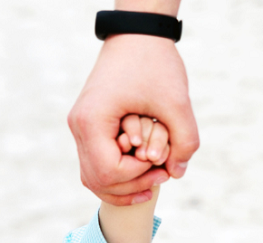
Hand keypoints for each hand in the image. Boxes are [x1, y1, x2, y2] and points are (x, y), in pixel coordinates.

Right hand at [68, 33, 199, 205]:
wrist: (135, 36)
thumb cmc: (154, 64)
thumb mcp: (176, 101)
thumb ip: (184, 139)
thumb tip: (178, 174)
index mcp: (92, 121)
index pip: (109, 170)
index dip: (137, 174)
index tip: (161, 162)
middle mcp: (78, 128)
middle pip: (96, 180)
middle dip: (130, 186)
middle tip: (160, 178)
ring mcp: (79, 128)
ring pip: (91, 177)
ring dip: (120, 187)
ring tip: (150, 185)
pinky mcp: (86, 127)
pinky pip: (94, 164)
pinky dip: (115, 175)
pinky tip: (138, 175)